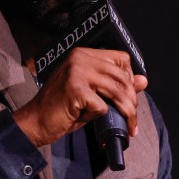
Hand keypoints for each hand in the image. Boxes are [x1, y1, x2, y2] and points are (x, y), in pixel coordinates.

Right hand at [14, 47, 147, 147]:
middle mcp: (79, 58)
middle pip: (122, 76)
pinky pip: (103, 106)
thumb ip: (114, 84)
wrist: (35, 121)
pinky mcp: (75, 90)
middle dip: (132, 100)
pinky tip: (91, 120)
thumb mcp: (90, 92)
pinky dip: (100, 117)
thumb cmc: (60, 108)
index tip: (129, 95)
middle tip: (131, 117)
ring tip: (128, 124)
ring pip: (117, 91)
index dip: (129, 77)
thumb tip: (143, 80)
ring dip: (126, 112)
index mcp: (82, 54)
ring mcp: (76, 72)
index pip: (120, 58)